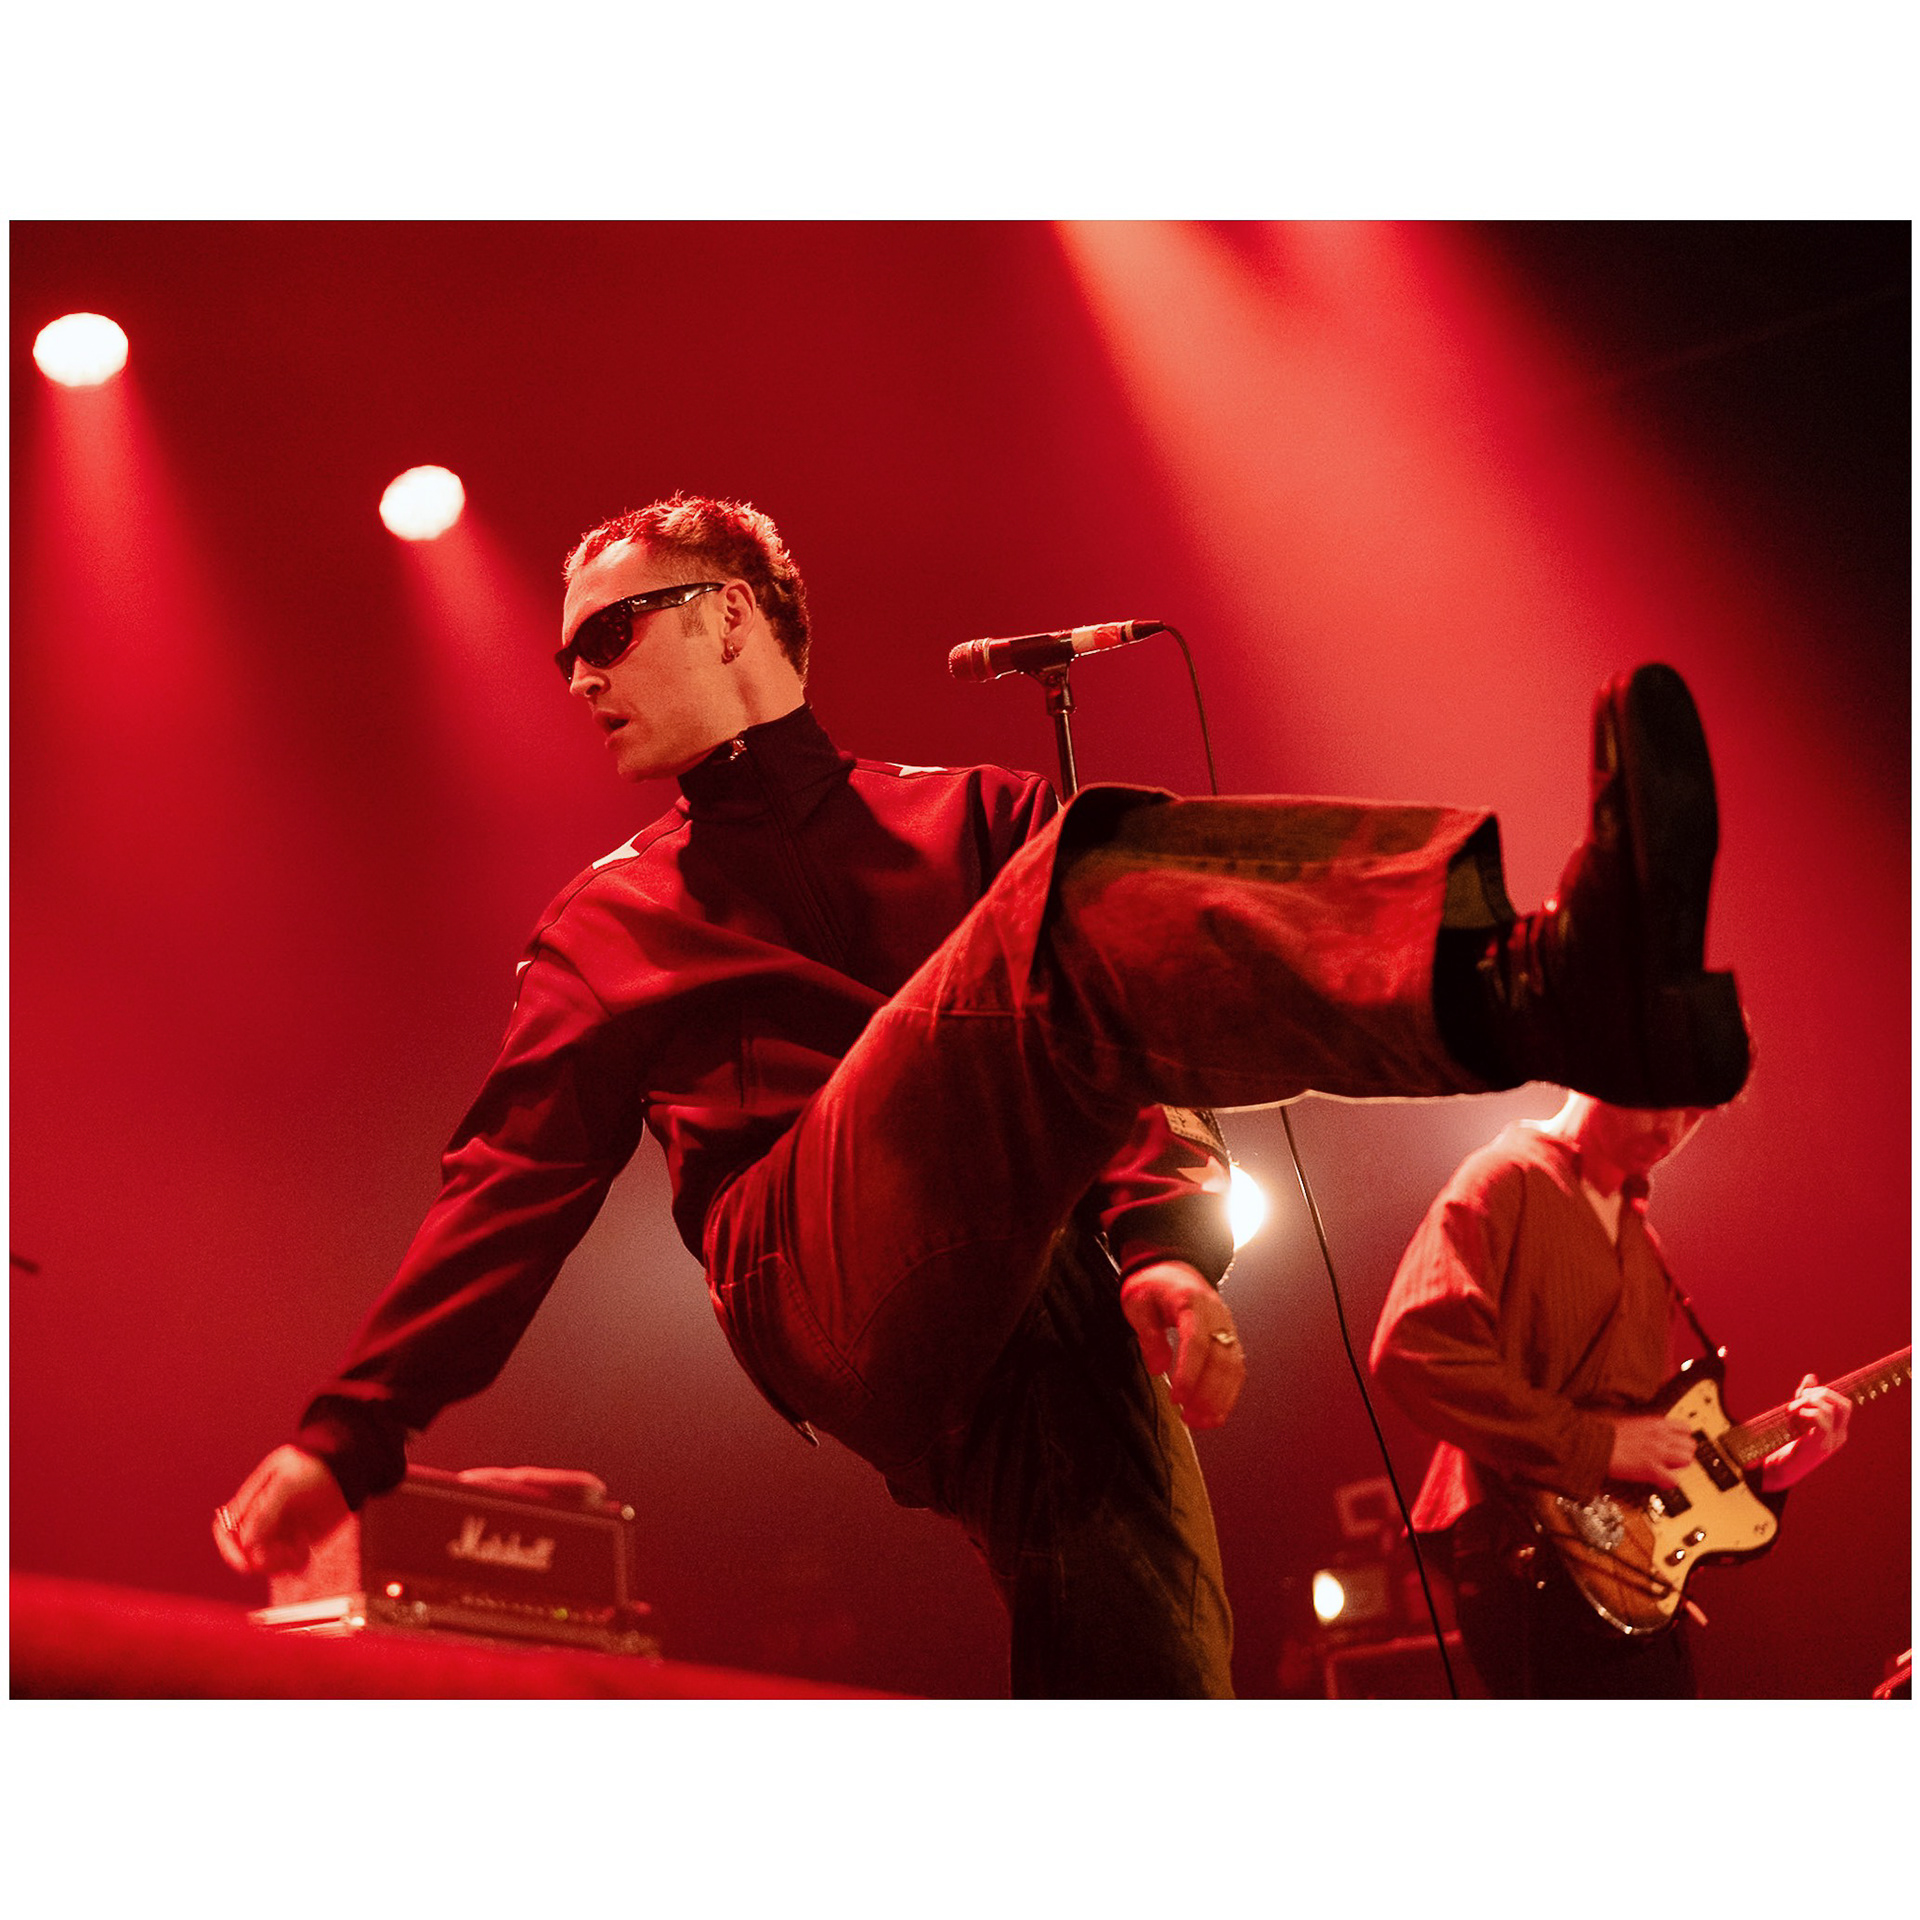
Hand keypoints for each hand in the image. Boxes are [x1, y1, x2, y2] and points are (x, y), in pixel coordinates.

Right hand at [212, 1444, 348, 1576]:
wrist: (349, 1470)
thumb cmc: (315, 1467)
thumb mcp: (289, 1481)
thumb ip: (266, 1508)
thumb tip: (245, 1542)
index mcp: (251, 1500)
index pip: (226, 1529)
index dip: (229, 1548)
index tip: (245, 1561)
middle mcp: (262, 1519)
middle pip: (244, 1551)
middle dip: (257, 1560)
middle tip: (280, 1558)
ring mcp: (279, 1531)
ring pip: (264, 1562)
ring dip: (276, 1565)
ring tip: (298, 1554)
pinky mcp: (298, 1542)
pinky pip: (286, 1565)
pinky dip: (293, 1566)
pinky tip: (305, 1556)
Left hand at [1119, 1259, 1245, 1429]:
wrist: (1173, 1265)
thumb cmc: (1152, 1285)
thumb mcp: (1138, 1303)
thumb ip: (1148, 1335)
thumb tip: (1158, 1369)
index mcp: (1191, 1303)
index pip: (1196, 1341)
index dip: (1189, 1373)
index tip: (1177, 1398)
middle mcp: (1216, 1315)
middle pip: (1220, 1358)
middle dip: (1206, 1393)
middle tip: (1188, 1418)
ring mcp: (1227, 1326)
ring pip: (1233, 1366)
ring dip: (1220, 1398)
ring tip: (1202, 1422)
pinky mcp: (1230, 1338)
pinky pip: (1236, 1367)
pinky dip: (1228, 1393)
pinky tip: (1215, 1413)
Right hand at [1607, 1413, 1695, 1486]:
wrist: (1593, 1441)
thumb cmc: (1606, 1433)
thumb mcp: (1631, 1423)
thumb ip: (1648, 1430)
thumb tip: (1654, 1437)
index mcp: (1655, 1423)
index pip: (1686, 1428)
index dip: (1682, 1439)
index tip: (1676, 1445)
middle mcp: (1660, 1436)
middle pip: (1690, 1446)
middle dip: (1683, 1454)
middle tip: (1672, 1460)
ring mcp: (1657, 1452)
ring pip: (1687, 1460)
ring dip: (1678, 1467)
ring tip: (1666, 1470)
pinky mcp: (1651, 1468)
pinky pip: (1674, 1480)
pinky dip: (1668, 1482)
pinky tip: (1658, 1480)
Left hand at [1760, 1374, 1852, 1490]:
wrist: (1782, 1469)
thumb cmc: (1789, 1442)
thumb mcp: (1798, 1415)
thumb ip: (1805, 1397)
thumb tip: (1811, 1376)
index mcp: (1839, 1429)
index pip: (1843, 1403)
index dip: (1823, 1392)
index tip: (1802, 1395)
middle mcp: (1840, 1435)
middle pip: (1844, 1403)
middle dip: (1820, 1394)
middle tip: (1799, 1399)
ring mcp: (1832, 1440)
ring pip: (1830, 1408)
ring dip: (1807, 1402)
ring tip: (1791, 1410)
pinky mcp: (1820, 1443)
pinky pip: (1821, 1418)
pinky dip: (1806, 1411)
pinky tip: (1794, 1416)